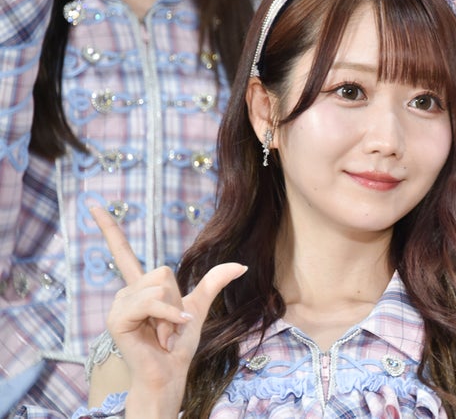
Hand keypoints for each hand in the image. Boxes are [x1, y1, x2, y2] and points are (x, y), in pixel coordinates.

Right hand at [91, 207, 246, 413]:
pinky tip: (163, 334)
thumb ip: (214, 282)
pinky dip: (167, 317)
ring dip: (172, 312)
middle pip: (163, 271)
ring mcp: (119, 304)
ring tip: (163, 332)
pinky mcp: (117, 318)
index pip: (122, 250)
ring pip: (160, 286)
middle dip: (176, 299)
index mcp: (141, 287)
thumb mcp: (199, 306)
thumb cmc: (180, 343)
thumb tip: (241, 265)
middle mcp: (126, 291)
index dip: (108, 227)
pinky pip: (152, 302)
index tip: (93, 203)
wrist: (171, 371)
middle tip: (169, 324)